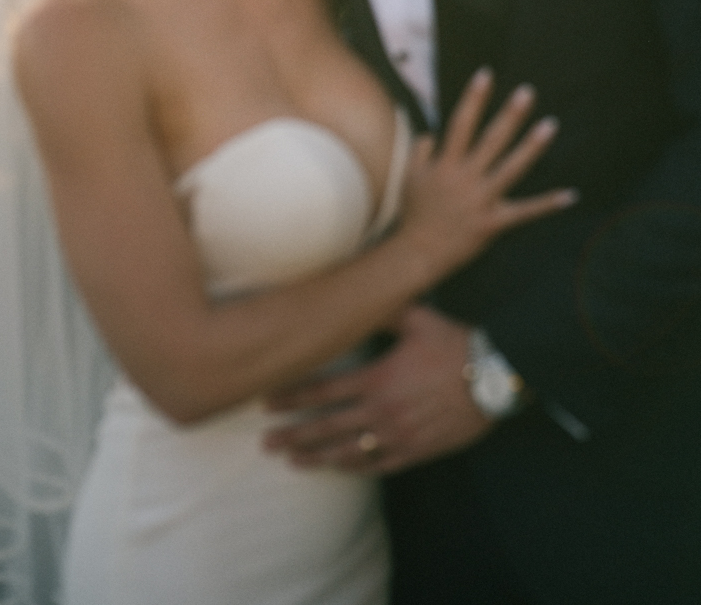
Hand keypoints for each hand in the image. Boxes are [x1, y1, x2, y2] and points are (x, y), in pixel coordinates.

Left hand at [263, 306, 492, 473]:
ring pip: (348, 453)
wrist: (495, 378)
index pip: (324, 392)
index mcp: (378, 379)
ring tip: (291, 460)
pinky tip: (336, 468)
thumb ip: (384, 309)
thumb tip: (360, 292)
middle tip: (265, 442)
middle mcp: (382, 412)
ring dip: (316, 458)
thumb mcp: (418, 318)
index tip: (267, 402)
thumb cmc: (455, 344)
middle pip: (327, 428)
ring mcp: (398, 436)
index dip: (293, 398)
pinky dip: (353, 468)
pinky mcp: (415, 452)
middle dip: (293, 435)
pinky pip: (377, 466)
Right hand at [400, 68, 577, 276]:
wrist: (416, 251)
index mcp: (445, 163)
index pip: (461, 123)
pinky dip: (548, 204)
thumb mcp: (409, 176)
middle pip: (491, 140)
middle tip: (527, 92)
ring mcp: (481, 199)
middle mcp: (465, 177)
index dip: (474, 98)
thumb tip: (431, 133)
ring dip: (532, 147)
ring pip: (511, 168)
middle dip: (509, 115)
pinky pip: (525, 212)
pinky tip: (571, 195)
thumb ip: (419, 150)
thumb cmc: (413, 212)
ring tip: (550, 125)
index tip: (486, 74)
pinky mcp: (493, 222)